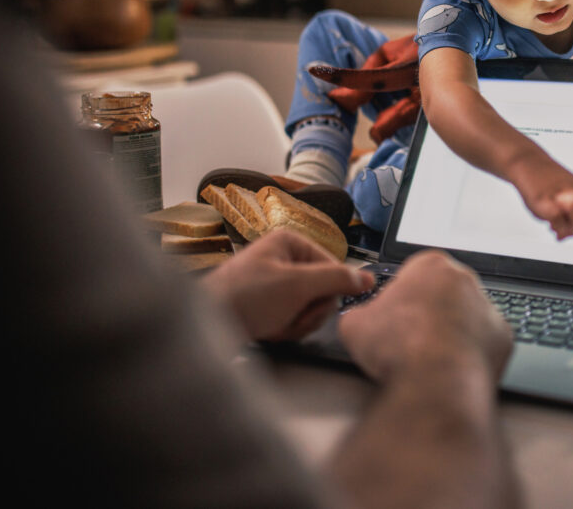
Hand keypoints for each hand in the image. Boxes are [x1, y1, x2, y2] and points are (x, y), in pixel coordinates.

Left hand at [202, 228, 373, 341]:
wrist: (205, 328)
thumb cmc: (243, 299)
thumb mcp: (297, 286)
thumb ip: (336, 279)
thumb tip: (367, 279)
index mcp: (290, 242)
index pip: (333, 268)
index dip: (326, 292)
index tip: (308, 302)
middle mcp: (283, 258)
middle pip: (322, 290)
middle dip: (309, 310)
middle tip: (289, 315)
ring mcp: (275, 282)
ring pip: (309, 307)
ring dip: (297, 322)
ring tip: (275, 324)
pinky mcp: (266, 304)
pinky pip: (292, 317)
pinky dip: (284, 328)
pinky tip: (268, 329)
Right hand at [338, 250, 512, 383]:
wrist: (435, 380)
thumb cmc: (398, 346)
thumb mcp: (355, 325)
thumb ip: (359, 314)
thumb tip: (357, 320)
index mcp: (431, 265)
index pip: (415, 272)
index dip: (401, 296)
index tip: (393, 315)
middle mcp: (465, 279)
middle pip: (444, 292)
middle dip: (429, 311)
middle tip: (410, 339)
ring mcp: (488, 307)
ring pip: (467, 316)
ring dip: (452, 332)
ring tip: (431, 358)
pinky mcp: (504, 337)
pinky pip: (484, 341)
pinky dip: (472, 353)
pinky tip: (453, 367)